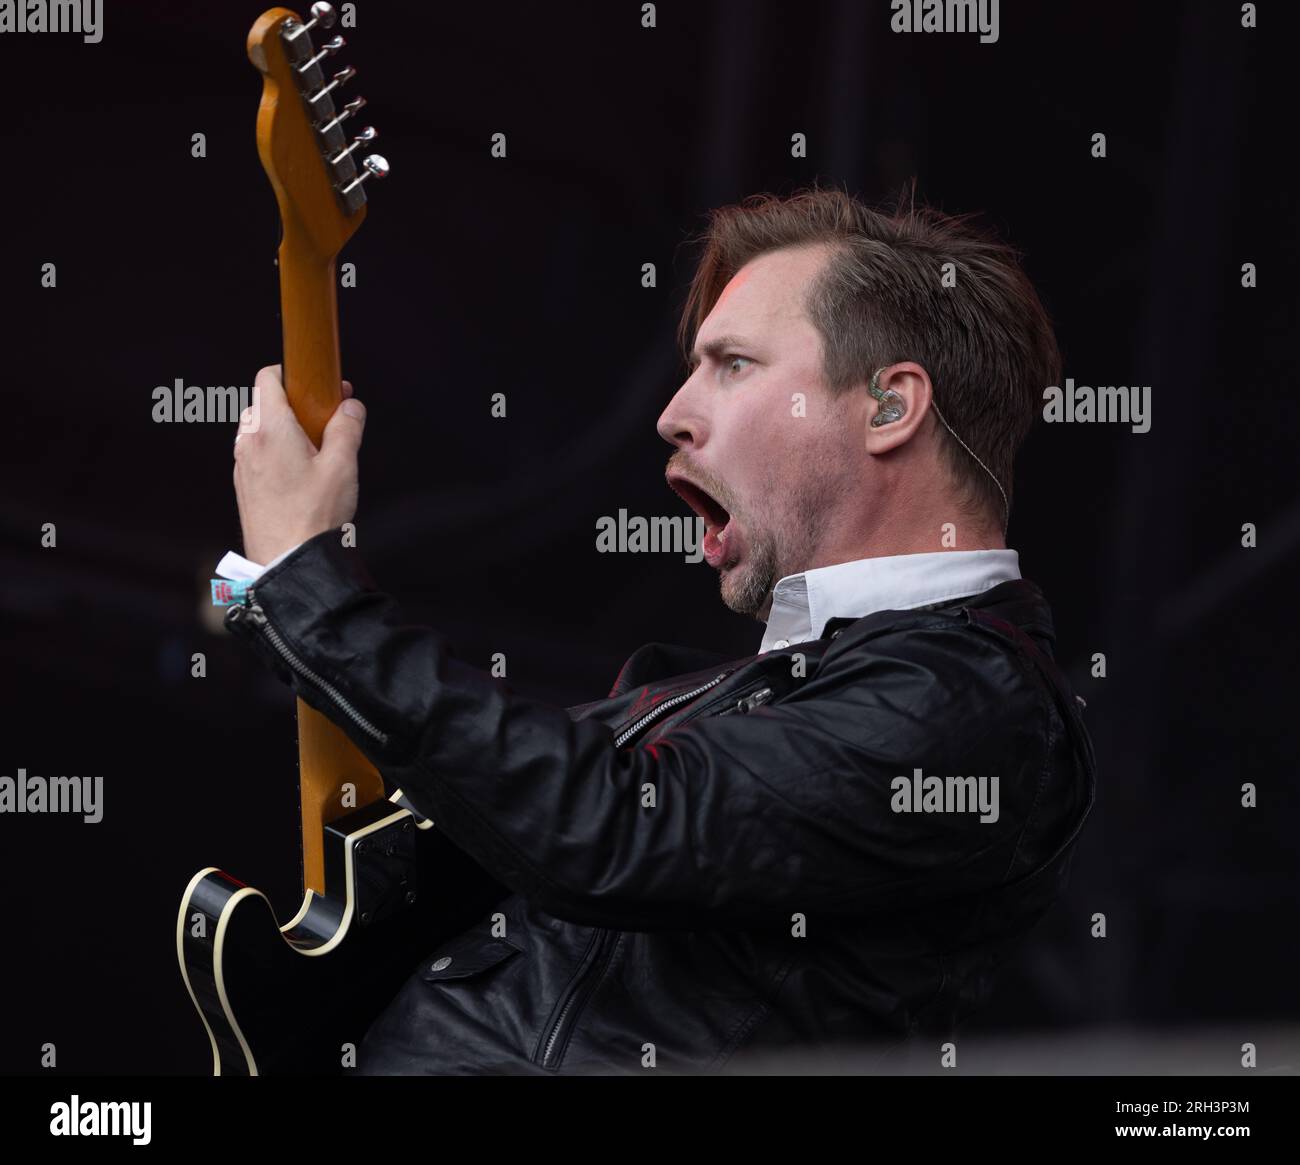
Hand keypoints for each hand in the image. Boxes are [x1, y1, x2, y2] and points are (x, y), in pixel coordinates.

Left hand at [233, 364, 366, 564]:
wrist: (288, 564)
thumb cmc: (314, 517)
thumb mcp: (342, 467)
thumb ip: (347, 429)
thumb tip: (351, 407)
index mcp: (269, 429)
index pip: (267, 378)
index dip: (293, 374)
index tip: (319, 386)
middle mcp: (248, 443)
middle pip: (265, 403)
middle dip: (295, 405)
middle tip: (328, 421)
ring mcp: (243, 466)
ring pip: (261, 430)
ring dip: (287, 430)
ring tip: (318, 453)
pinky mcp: (245, 487)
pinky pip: (258, 455)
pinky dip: (278, 453)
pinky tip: (303, 477)